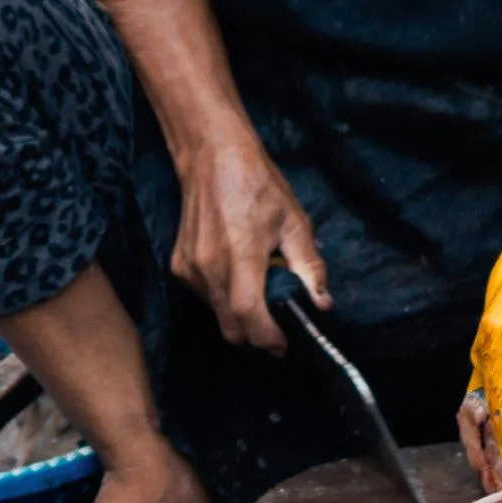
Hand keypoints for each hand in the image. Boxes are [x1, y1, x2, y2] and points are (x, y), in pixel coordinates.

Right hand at [164, 126, 325, 356]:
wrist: (212, 157)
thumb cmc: (258, 184)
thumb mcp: (294, 221)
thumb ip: (308, 266)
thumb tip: (322, 304)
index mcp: (241, 253)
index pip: (248, 314)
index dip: (267, 337)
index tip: (283, 345)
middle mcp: (209, 266)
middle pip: (230, 327)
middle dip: (255, 335)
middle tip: (276, 326)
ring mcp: (190, 268)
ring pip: (217, 315)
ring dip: (239, 316)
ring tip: (257, 289)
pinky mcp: (179, 266)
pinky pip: (205, 298)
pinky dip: (223, 300)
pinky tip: (236, 276)